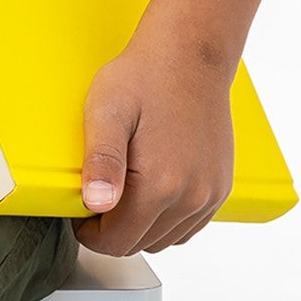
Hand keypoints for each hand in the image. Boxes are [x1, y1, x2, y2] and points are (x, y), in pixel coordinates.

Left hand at [72, 23, 235, 257]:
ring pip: (165, 239)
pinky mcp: (221, 187)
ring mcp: (210, 194)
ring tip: (123, 192)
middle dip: (113, 231)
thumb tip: (97, 204)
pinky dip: (167, 221)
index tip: (79, 212)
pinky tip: (151, 193)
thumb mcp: (106, 112)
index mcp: (160, 185)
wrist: (189, 56)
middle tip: (98, 197)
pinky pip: (190, 226)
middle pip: (140, 244)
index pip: (116, 242)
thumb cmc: (143, 79)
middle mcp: (191, 197)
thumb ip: (101, 161)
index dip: (90, 233)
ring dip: (140, 228)